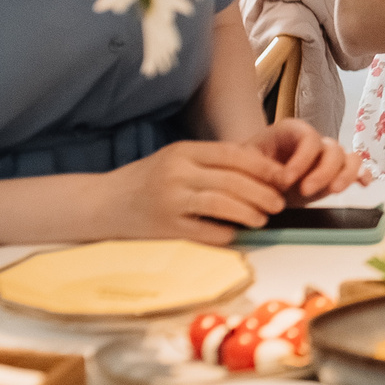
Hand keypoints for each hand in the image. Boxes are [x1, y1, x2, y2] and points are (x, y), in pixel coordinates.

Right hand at [99, 140, 292, 244]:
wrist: (102, 203)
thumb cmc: (147, 180)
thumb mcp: (176, 159)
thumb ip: (210, 161)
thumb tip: (259, 169)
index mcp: (184, 150)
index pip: (233, 154)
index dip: (263, 167)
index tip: (282, 177)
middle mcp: (178, 171)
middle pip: (233, 180)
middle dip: (263, 193)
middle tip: (279, 203)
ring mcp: (171, 199)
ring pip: (223, 204)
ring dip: (249, 213)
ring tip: (262, 219)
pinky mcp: (166, 226)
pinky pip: (206, 231)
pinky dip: (226, 233)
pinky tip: (235, 233)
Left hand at [249, 119, 362, 200]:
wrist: (251, 178)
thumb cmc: (248, 166)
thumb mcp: (246, 163)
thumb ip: (260, 169)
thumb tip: (280, 181)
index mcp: (293, 131)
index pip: (309, 138)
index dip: (302, 159)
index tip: (286, 180)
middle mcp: (314, 142)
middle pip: (333, 149)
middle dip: (323, 171)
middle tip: (305, 191)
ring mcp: (326, 158)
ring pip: (349, 158)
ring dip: (346, 174)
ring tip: (334, 191)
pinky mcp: (335, 175)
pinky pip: (357, 169)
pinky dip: (363, 176)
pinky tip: (362, 186)